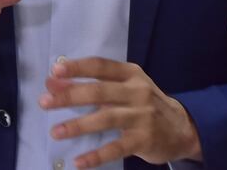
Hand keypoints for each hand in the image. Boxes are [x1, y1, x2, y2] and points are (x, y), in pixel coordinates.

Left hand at [39, 57, 201, 168]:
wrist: (182, 126)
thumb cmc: (145, 102)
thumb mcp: (124, 88)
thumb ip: (93, 85)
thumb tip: (54, 82)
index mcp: (131, 73)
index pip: (101, 66)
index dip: (78, 67)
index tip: (55, 70)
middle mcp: (137, 91)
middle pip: (99, 92)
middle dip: (70, 96)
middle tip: (44, 102)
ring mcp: (142, 115)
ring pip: (105, 118)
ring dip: (78, 125)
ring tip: (55, 131)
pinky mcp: (144, 140)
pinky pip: (116, 148)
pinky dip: (97, 155)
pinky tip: (79, 162)